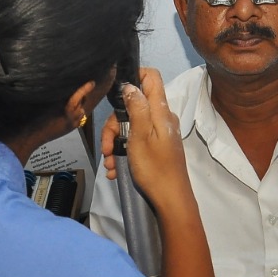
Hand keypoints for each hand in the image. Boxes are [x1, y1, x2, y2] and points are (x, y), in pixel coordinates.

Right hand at [100, 69, 190, 213]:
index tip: (116, 93)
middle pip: (133, 106)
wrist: (171, 200)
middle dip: (114, 125)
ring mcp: (159, 134)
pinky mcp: (157, 147)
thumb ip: (136, 107)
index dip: (134, 76)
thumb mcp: (140, 135)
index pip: (151, 77)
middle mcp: (162, 118)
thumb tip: (130, 85)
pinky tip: (116, 169)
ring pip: (131, 127)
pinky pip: (136, 142)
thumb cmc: (155, 168)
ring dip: (115, 144)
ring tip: (110, 164)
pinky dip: (124, 153)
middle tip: (106, 147)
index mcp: (160, 111)